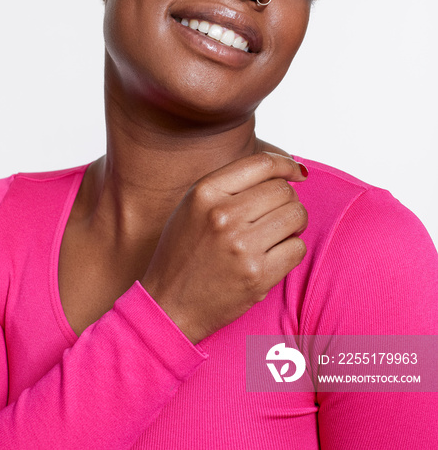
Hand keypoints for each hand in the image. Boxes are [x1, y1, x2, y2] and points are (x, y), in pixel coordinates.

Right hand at [141, 152, 307, 343]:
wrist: (169, 304)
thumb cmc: (183, 252)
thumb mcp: (193, 205)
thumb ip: (230, 184)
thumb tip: (283, 170)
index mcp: (205, 192)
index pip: (262, 163)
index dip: (287, 164)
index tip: (296, 173)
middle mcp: (223, 215)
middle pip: (283, 190)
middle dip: (288, 201)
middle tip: (275, 215)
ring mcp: (241, 246)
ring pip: (296, 216)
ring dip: (294, 224)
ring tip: (278, 233)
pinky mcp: (257, 276)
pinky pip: (298, 248)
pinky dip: (291, 249)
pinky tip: (274, 255)